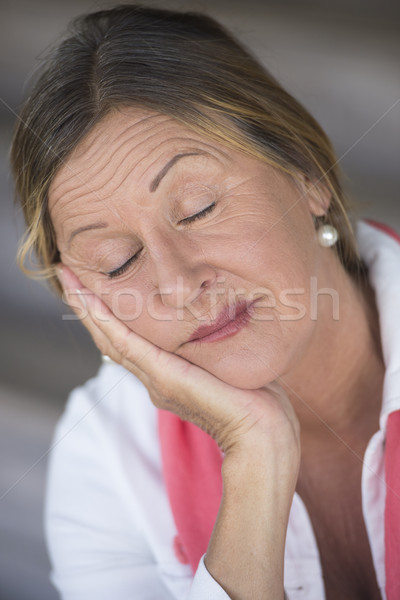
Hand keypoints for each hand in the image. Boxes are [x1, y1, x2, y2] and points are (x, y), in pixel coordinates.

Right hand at [58, 265, 299, 463]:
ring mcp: (156, 379)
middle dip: (87, 305)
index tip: (94, 286)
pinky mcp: (164, 377)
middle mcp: (155, 378)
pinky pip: (126, 343)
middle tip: (67, 274)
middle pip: (111, 336)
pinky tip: (86, 299)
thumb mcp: (230, 363)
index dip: (109, 314)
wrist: (262, 435)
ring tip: (68, 279)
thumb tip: (223, 324)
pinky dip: (103, 320)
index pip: (130, 339)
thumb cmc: (257, 402)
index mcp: (168, 375)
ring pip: (111, 337)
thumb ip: (216, 347)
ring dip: (86, 307)